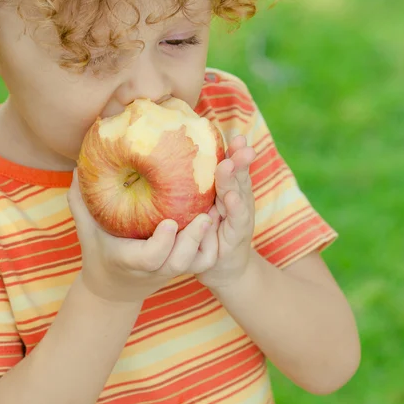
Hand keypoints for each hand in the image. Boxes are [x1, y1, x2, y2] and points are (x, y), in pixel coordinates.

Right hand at [67, 169, 217, 304]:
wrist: (113, 288)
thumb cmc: (99, 254)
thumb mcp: (86, 231)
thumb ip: (81, 203)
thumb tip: (77, 168)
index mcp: (129, 260)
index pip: (150, 258)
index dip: (162, 243)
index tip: (169, 223)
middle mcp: (154, 269)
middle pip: (179, 262)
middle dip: (193, 240)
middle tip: (205, 215)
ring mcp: (171, 269)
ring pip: (197, 263)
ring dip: (209, 239)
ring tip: (218, 210)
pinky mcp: (183, 265)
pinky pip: (203, 260)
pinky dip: (213, 242)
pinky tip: (218, 213)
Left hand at [196, 134, 256, 290]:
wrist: (220, 268)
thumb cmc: (204, 229)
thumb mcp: (198, 202)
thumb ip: (190, 182)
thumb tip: (164, 153)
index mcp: (227, 188)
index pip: (232, 165)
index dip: (234, 150)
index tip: (235, 135)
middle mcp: (237, 199)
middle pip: (239, 175)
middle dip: (240, 158)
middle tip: (239, 141)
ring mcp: (239, 217)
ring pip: (239, 194)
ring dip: (235, 179)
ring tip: (229, 163)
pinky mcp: (236, 237)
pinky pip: (236, 221)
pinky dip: (235, 209)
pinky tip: (231, 198)